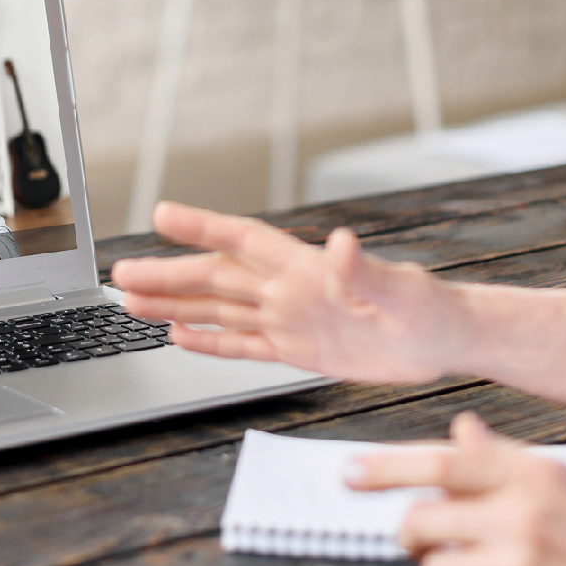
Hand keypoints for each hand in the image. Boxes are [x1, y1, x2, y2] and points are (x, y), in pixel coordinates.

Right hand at [112, 201, 471, 381]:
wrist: (444, 341)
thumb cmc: (428, 308)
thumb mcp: (399, 289)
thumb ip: (363, 269)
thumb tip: (339, 242)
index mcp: (306, 270)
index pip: (243, 241)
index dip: (202, 227)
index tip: (162, 214)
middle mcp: (290, 291)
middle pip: (216, 279)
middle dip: (168, 274)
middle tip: (121, 274)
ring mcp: (292, 320)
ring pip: (221, 311)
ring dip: (177, 305)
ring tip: (133, 303)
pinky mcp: (301, 351)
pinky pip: (245, 346)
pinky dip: (211, 343)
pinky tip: (181, 337)